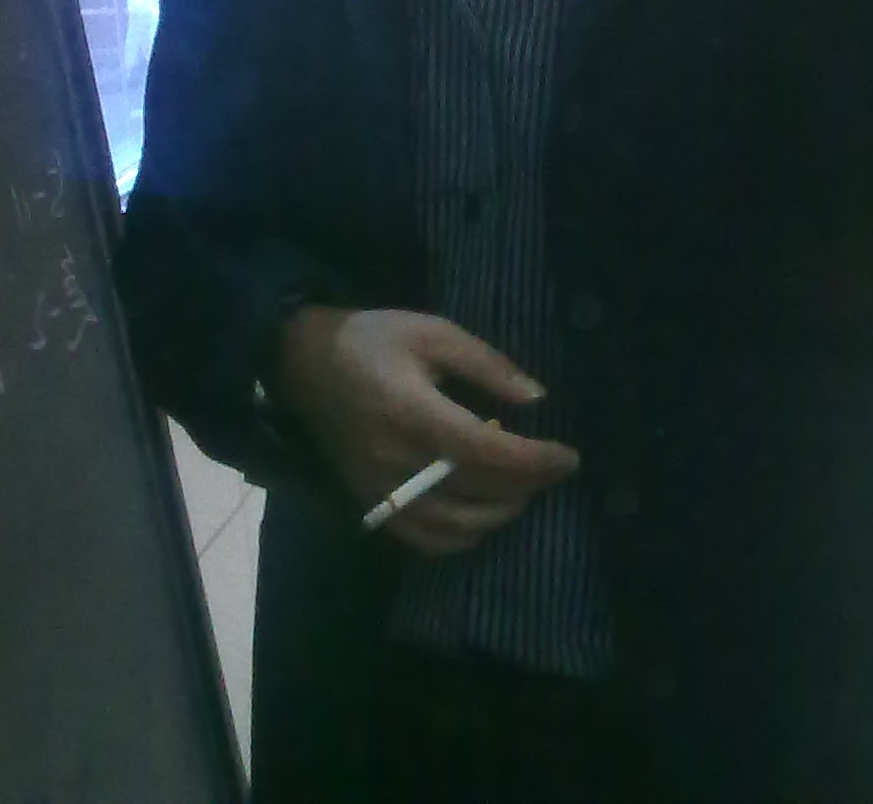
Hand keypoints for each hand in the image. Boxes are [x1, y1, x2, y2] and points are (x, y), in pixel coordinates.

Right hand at [273, 306, 579, 555]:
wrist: (303, 362)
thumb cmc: (372, 338)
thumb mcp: (433, 332)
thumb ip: (487, 364)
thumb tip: (537, 398)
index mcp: (411, 411)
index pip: (484, 451)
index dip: (532, 462)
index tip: (569, 458)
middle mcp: (395, 461)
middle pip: (475, 491)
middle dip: (526, 486)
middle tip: (555, 469)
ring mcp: (379, 490)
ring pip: (452, 527)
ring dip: (498, 515)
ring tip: (523, 489)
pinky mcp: (368, 503)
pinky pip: (421, 539)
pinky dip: (460, 538)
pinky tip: (481, 514)